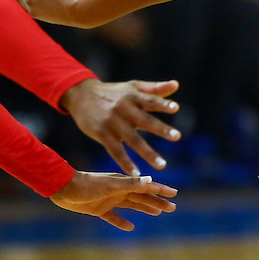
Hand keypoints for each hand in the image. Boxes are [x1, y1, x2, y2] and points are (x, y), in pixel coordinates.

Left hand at [51, 171, 177, 230]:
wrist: (63, 188)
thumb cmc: (87, 184)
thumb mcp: (111, 185)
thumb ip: (130, 184)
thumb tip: (151, 180)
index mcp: (124, 183)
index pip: (147, 186)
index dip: (161, 190)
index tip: (174, 193)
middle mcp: (119, 191)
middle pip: (143, 197)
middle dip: (157, 201)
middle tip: (172, 207)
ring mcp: (110, 200)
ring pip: (132, 206)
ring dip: (145, 209)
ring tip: (158, 213)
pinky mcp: (99, 209)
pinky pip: (114, 217)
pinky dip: (122, 222)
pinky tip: (130, 227)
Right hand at [60, 78, 181, 174]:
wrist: (81, 95)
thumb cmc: (113, 92)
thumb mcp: (132, 87)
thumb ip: (155, 88)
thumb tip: (176, 84)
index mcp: (133, 96)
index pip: (150, 100)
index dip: (162, 103)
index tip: (176, 108)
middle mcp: (123, 109)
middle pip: (144, 120)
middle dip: (160, 129)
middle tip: (177, 136)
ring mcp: (112, 122)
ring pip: (132, 140)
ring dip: (148, 153)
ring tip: (162, 165)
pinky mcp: (102, 134)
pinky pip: (116, 151)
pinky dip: (126, 163)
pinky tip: (136, 174)